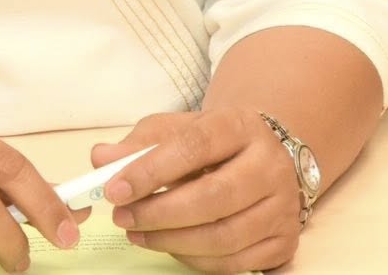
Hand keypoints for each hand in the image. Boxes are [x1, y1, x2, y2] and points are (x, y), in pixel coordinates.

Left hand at [97, 107, 303, 273]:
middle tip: (122, 217)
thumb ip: (139, 143)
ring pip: (224, 237)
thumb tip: (102, 158)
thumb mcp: (177, 129)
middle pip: (213, 197)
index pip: (195, 146)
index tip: (115, 189)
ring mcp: (282, 206)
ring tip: (137, 233)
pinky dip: (195, 260)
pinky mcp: (285, 241)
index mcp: (242, 126)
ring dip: (171, 241)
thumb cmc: (212, 143)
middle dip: (159, 212)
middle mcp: (270, 165)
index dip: (151, 170)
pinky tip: (170, 246)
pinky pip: (235, 263)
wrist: (262, 156)